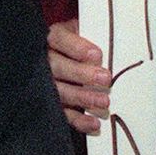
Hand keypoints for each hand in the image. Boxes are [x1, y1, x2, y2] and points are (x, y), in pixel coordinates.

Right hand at [48, 19, 109, 135]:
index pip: (60, 40)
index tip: (97, 54)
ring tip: (104, 102)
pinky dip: (78, 120)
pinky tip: (94, 123)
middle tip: (106, 79)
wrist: (58, 58)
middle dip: (82, 74)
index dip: (76, 47)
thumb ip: (91, 32)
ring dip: (82, 98)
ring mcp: (44, 84)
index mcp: (51, 38)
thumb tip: (112, 36)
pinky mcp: (50, 104)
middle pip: (58, 67)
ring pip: (60, 92)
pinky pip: (62, 114)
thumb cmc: (75, 43)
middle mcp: (44, 61)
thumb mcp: (80, 31)